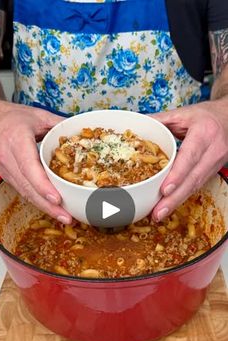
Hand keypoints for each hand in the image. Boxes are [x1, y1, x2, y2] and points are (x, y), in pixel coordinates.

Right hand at [0, 100, 71, 223]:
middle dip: (48, 205)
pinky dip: (39, 201)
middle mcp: (8, 158)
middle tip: (66, 216)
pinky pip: (24, 192)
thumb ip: (60, 124)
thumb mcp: (39, 116)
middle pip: (28, 187)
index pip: (29, 167)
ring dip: (45, 207)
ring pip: (25, 193)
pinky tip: (52, 209)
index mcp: (16, 141)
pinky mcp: (8, 176)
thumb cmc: (14, 117)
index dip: (43, 185)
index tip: (57, 199)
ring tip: (64, 217)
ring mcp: (6, 170)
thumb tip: (82, 132)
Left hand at [151, 100, 227, 220]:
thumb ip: (161, 119)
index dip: (178, 175)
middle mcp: (212, 151)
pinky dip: (182, 198)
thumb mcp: (184, 113)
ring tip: (158, 214)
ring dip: (176, 203)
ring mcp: (214, 164)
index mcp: (204, 133)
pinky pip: (196, 187)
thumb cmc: (206, 116)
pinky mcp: (212, 172)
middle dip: (174, 198)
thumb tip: (137, 124)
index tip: (164, 190)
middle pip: (193, 179)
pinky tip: (169, 207)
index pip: (190, 157)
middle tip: (157, 212)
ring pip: (195, 187)